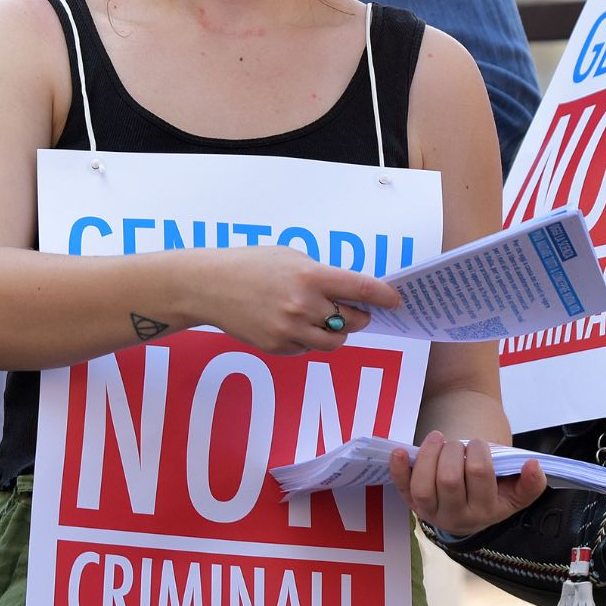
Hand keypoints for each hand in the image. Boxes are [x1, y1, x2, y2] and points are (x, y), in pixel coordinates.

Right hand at [195, 247, 397, 355]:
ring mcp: (291, 330)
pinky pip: (309, 348)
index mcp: (311, 276)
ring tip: (324, 318)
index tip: (396, 300)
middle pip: (354, 320)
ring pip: (335, 340)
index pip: (361, 288)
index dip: (384, 295)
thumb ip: (321, 275)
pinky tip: (294, 323)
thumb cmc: (251, 265)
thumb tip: (350, 293)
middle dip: (359, 315)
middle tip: (354, 309)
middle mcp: (304, 305)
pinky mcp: (279, 347)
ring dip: (337, 330)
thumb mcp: (290, 257)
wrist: (209, 286)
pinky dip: (309, 338)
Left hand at [390, 432, 545, 536]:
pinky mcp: (412, 504)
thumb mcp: (516, 494)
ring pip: (423, 486)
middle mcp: (457, 517)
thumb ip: (530, 484)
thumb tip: (534, 465)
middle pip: (449, 479)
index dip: (478, 451)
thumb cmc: (493, 495)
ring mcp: (431, 512)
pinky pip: (401, 488)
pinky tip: (400, 451)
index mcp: (485, 512)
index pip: (479, 474)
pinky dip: (398, 469)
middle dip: (453, 451)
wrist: (469, 511)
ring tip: (437, 438)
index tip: (478, 444)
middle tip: (458, 443)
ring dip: (428, 455)